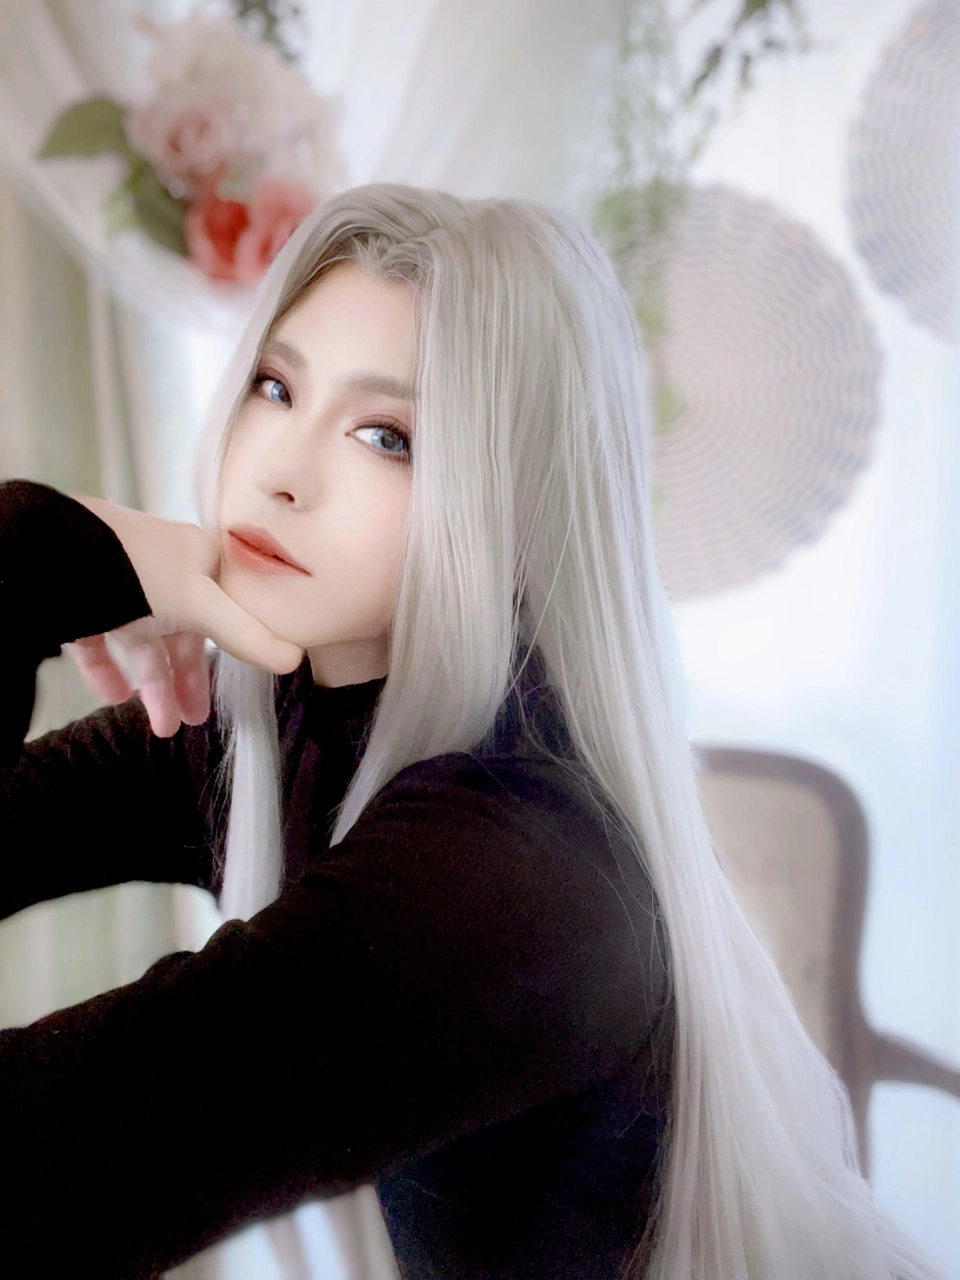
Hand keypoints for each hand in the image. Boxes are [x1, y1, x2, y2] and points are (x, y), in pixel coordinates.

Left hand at [66, 493, 303, 735]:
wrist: (56, 553)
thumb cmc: (137, 567)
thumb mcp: (202, 604)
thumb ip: (247, 635)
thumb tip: (296, 658)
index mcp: (200, 560)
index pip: (228, 609)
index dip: (238, 649)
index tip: (243, 683)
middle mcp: (164, 572)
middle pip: (186, 635)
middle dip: (188, 680)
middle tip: (195, 719)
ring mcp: (124, 587)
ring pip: (145, 644)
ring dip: (155, 686)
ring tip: (162, 727)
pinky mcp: (87, 602)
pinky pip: (102, 644)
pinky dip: (110, 672)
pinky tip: (116, 697)